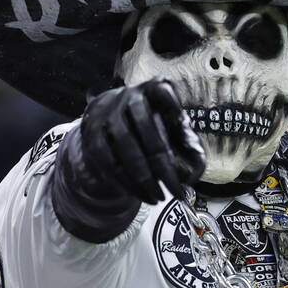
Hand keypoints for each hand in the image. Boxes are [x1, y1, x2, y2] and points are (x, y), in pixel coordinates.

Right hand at [79, 78, 204, 203]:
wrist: (109, 117)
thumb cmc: (151, 124)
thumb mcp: (172, 127)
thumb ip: (188, 145)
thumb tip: (194, 174)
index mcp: (153, 90)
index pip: (162, 89)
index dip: (170, 102)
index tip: (179, 120)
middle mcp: (129, 97)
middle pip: (146, 127)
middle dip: (163, 164)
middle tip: (177, 191)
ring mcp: (108, 114)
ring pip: (125, 147)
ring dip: (143, 178)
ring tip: (158, 198)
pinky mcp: (92, 134)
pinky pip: (108, 161)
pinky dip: (125, 181)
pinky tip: (140, 194)